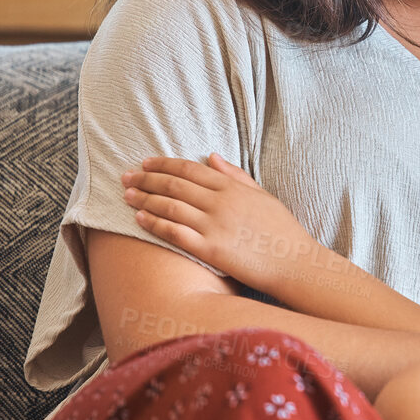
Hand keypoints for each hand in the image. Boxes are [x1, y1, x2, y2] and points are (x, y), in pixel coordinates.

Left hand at [120, 153, 335, 297]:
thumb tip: (212, 156)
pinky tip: (139, 219)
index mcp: (233, 188)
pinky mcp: (210, 249)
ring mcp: (214, 226)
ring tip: (127, 196)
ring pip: (170, 206)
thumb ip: (236, 176)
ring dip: (144, 199)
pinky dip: (154, 224)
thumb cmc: (282, 231)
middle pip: (174, 185)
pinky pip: (174, 233)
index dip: (164, 164)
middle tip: (125, 177)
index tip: (145, 163)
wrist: (294, 263)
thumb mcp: (263, 196)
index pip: (190, 169)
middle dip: (146, 178)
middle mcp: (221, 203)